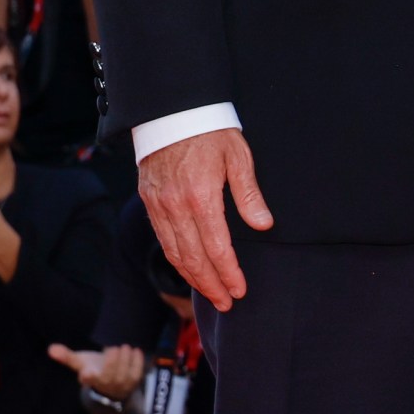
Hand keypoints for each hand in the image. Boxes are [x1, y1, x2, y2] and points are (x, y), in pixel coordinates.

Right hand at [48, 343, 147, 401]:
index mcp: (91, 379)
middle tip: (114, 347)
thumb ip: (66, 356)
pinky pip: (136, 373)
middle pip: (109, 374)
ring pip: (124, 374)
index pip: (88, 379)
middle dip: (112, 360)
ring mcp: (120, 385)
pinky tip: (135, 350)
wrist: (110, 385)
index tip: (86, 372)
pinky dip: (137, 362)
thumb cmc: (94, 369)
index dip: (88, 376)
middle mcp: (105, 384)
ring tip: (125, 347)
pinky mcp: (132, 382)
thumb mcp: (80, 362)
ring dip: (125, 359)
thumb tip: (51, 348)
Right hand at [138, 128, 273, 310]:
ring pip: (175, 254)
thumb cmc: (210, 131)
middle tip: (227, 303)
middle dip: (211, 285)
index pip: (217, 248)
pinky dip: (176, 260)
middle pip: (194, 259)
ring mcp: (159, 205)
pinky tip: (189, 269)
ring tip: (211, 293)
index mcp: (201, 197)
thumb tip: (263, 225)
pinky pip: (163, 239)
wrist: (171, 110)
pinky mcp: (149, 201)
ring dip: (193, 278)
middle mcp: (176, 206)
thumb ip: (249, 195)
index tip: (240, 290)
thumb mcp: (238, 156)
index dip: (229, 274)